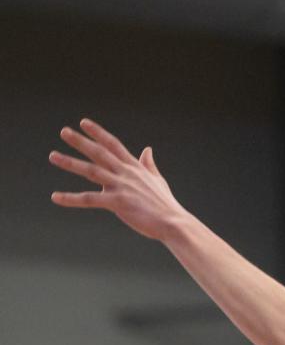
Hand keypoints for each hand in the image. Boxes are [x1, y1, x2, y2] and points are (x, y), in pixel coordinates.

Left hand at [50, 119, 185, 239]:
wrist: (172, 221)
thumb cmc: (165, 203)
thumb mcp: (157, 179)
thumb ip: (148, 164)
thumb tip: (148, 149)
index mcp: (134, 167)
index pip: (113, 145)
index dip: (98, 133)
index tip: (84, 123)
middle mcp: (126, 173)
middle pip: (99, 153)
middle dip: (81, 141)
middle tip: (64, 131)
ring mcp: (121, 186)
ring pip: (91, 171)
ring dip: (70, 163)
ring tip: (53, 156)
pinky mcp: (117, 202)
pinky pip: (89, 199)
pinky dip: (71, 198)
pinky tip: (55, 196)